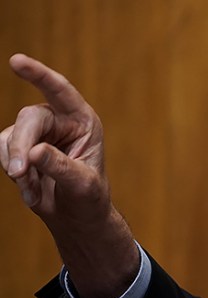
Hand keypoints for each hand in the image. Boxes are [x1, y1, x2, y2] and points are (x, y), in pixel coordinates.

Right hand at [1, 54, 137, 297]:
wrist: (76, 215)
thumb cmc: (88, 198)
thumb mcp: (82, 185)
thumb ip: (61, 167)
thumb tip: (34, 151)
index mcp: (83, 121)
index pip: (61, 91)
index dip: (39, 75)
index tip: (16, 61)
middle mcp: (59, 120)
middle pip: (29, 119)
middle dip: (21, 146)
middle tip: (19, 174)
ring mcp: (36, 131)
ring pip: (10, 136)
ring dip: (17, 166)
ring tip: (34, 191)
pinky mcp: (18, 144)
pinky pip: (2, 151)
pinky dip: (13, 173)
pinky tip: (30, 191)